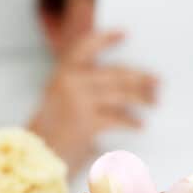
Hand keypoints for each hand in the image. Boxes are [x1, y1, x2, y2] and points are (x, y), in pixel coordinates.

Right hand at [28, 31, 157, 173]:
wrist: (34, 159)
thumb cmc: (50, 133)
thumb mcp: (59, 102)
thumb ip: (84, 87)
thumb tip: (126, 82)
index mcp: (62, 74)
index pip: (85, 46)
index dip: (105, 38)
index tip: (125, 33)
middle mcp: (69, 82)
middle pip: (115, 72)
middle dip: (140, 76)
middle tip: (158, 80)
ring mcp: (78, 100)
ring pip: (121, 92)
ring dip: (142, 97)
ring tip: (154, 101)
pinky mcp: (87, 122)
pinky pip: (118, 117)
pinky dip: (132, 122)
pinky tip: (140, 124)